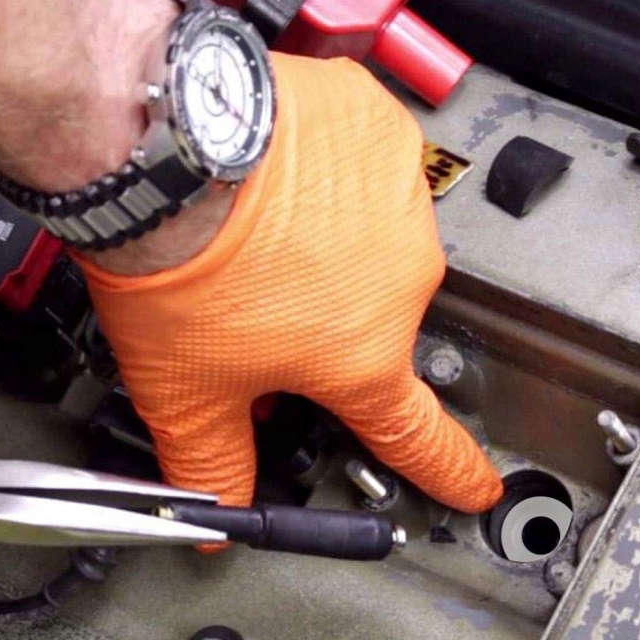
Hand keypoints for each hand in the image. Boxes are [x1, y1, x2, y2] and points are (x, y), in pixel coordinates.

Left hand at [75, 53, 502, 512]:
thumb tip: (216, 504)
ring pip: (368, 244)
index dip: (447, 468)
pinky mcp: (381, 135)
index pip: (417, 436)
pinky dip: (327, 178)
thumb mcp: (185, 391)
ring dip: (324, 246)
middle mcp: (398, 283)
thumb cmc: (178, 263)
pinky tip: (280, 176)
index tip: (474, 482)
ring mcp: (399, 201)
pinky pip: (364, 170)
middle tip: (259, 300)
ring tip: (261, 233)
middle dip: (322, 323)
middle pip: (367, 324)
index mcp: (360, 358)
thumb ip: (212, 461)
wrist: (165, 152)